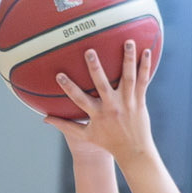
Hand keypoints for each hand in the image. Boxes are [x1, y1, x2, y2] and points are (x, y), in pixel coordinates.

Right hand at [51, 42, 156, 168]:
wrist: (133, 151)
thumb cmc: (108, 143)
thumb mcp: (85, 135)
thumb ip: (65, 125)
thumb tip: (45, 119)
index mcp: (97, 114)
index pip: (79, 99)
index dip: (68, 87)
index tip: (59, 75)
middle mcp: (112, 107)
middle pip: (102, 84)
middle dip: (96, 68)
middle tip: (90, 51)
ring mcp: (127, 102)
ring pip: (127, 78)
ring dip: (128, 59)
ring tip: (128, 41)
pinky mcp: (139, 101)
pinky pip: (143, 81)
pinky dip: (145, 66)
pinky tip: (147, 51)